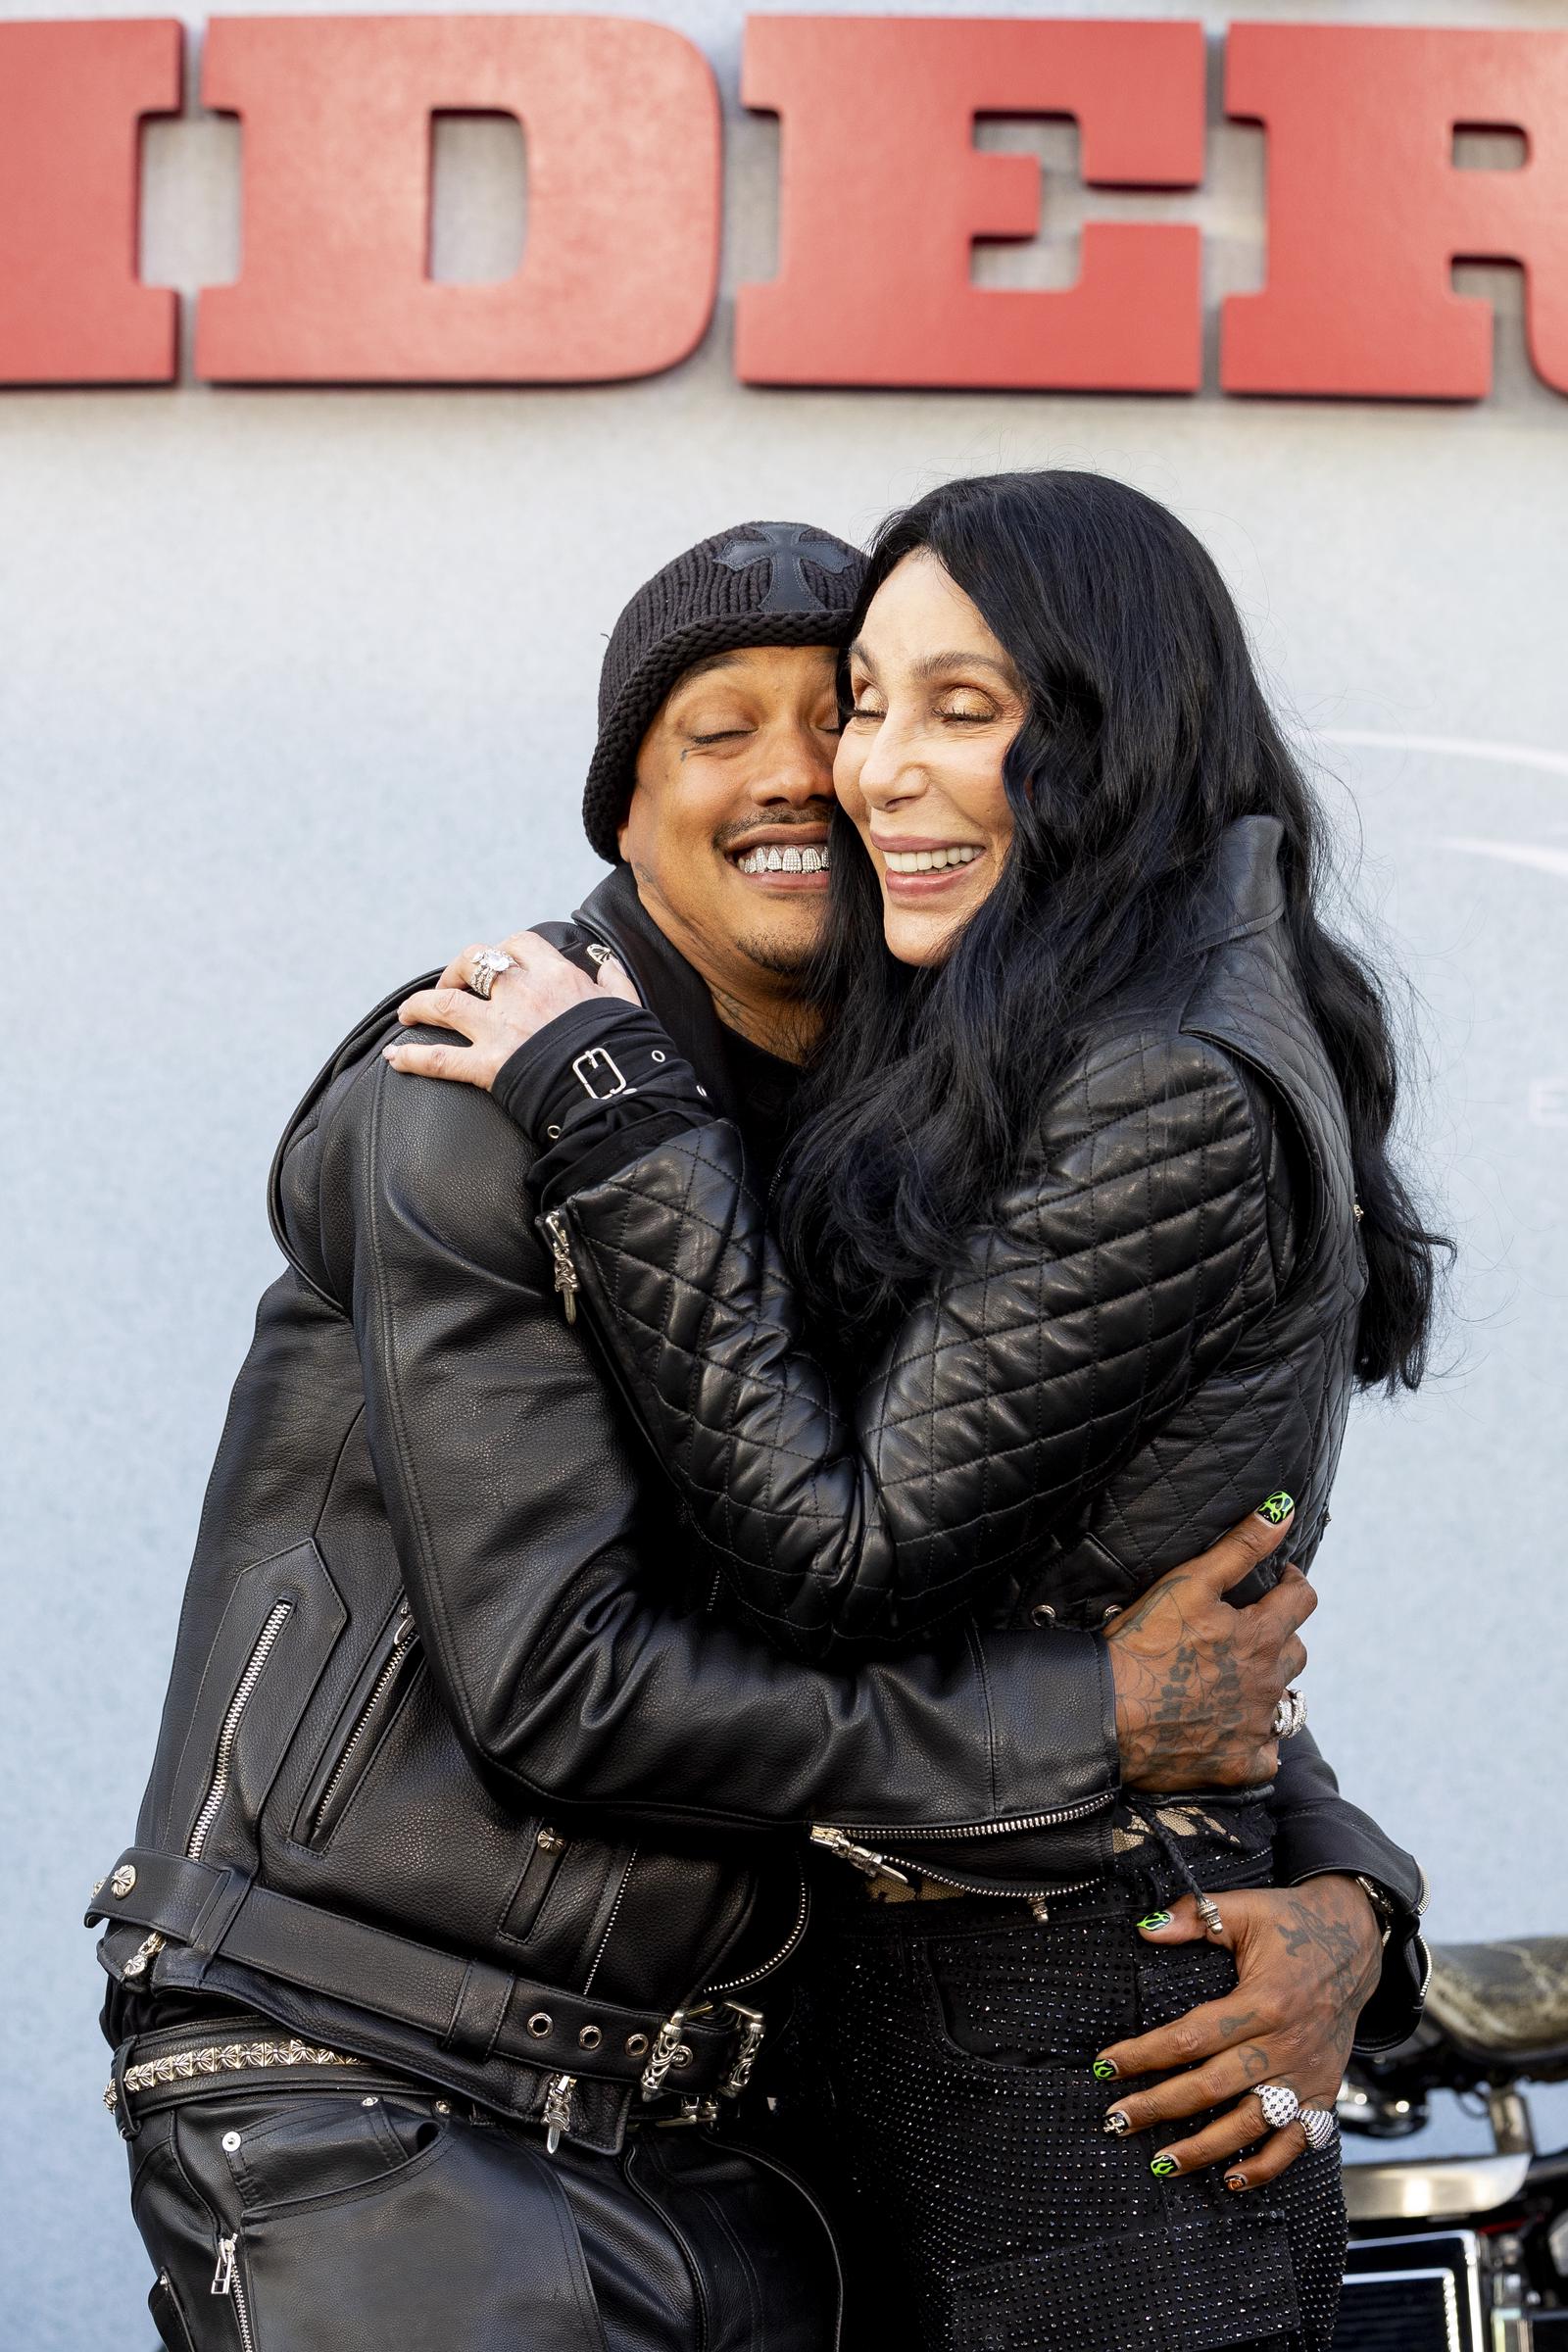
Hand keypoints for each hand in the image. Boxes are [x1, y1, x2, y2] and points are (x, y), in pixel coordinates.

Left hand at [383, 933, 638, 1090]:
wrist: (616, 1089)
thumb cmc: (625, 1049)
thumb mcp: (626, 1005)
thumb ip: (613, 981)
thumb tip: (605, 964)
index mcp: (555, 976)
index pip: (519, 945)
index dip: (504, 951)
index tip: (500, 964)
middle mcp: (520, 994)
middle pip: (474, 963)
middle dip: (456, 971)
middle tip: (451, 986)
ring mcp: (500, 1028)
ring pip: (445, 1004)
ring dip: (420, 1005)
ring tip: (408, 1014)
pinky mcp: (488, 1066)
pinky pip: (440, 1059)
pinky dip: (412, 1058)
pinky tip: (394, 1057)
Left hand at [1093, 1877, 1381, 2186]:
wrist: (1355, 1943)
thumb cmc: (1292, 1925)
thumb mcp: (1244, 1908)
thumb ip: (1194, 1915)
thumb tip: (1146, 1927)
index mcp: (1262, 2000)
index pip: (1192, 2036)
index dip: (1145, 2053)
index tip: (1106, 2065)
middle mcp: (1285, 2044)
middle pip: (1213, 2085)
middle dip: (1159, 2106)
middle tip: (1116, 2121)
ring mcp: (1305, 2074)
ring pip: (1250, 2122)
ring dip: (1204, 2148)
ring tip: (1162, 2164)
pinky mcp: (1322, 2092)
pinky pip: (1297, 2141)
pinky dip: (1267, 2166)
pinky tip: (1232, 2181)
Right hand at [1105, 1504, 1314, 1791]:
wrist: (1107, 1715)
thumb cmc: (1142, 1643)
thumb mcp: (1189, 1583)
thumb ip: (1241, 1548)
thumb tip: (1282, 1512)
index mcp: (1261, 1636)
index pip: (1303, 1600)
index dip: (1293, 1584)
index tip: (1280, 1582)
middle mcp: (1269, 1684)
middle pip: (1295, 1652)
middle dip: (1278, 1637)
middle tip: (1246, 1633)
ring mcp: (1257, 1728)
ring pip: (1284, 1703)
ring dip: (1269, 1689)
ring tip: (1236, 1681)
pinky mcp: (1241, 1766)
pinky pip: (1267, 1753)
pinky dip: (1255, 1741)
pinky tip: (1230, 1731)